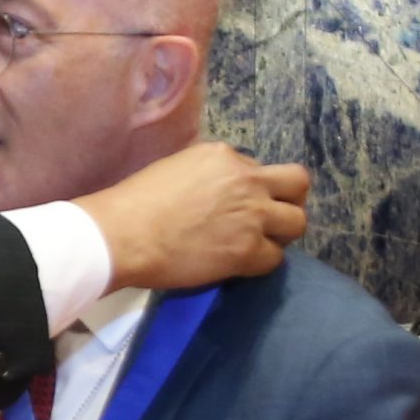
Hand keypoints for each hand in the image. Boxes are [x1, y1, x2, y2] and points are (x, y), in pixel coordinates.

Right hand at [76, 142, 307, 291]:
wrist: (121, 235)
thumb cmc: (132, 202)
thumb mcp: (174, 168)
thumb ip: (204, 174)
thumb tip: (213, 192)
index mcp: (223, 155)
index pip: (257, 168)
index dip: (250, 187)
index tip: (234, 203)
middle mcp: (246, 179)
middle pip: (296, 183)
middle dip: (288, 200)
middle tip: (270, 218)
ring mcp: (251, 215)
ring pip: (297, 222)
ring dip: (282, 233)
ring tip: (260, 243)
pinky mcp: (247, 250)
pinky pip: (275, 258)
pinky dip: (261, 262)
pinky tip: (241, 264)